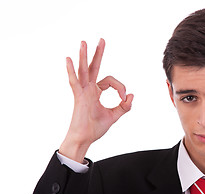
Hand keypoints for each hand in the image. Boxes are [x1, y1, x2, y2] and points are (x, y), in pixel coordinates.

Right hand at [59, 39, 133, 162]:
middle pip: (94, 67)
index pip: (111, 81)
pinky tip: (69, 59)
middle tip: (102, 40)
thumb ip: (124, 106)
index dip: (121, 87)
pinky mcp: (78, 97)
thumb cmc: (95, 128)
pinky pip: (75, 82)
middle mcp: (88, 89)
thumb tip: (132, 95)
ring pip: (83, 71)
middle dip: (98, 54)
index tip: (125, 98)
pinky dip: (71, 71)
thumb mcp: (114, 115)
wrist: (85, 139)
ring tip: (84, 43)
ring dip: (84, 56)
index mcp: (96, 92)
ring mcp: (82, 92)